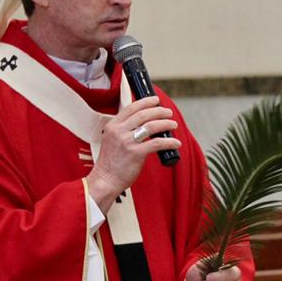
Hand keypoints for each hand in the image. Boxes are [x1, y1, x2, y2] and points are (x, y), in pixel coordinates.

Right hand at [86, 96, 180, 212]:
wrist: (106, 179)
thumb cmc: (111, 162)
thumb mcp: (112, 139)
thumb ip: (124, 130)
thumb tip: (143, 122)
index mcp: (112, 126)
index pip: (131, 108)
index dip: (146, 102)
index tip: (156, 100)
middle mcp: (119, 131)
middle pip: (144, 114)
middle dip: (159, 111)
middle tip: (168, 113)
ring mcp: (127, 142)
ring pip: (152, 126)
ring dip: (166, 123)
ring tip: (173, 124)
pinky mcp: (136, 153)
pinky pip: (157, 143)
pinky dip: (169, 142)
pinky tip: (176, 143)